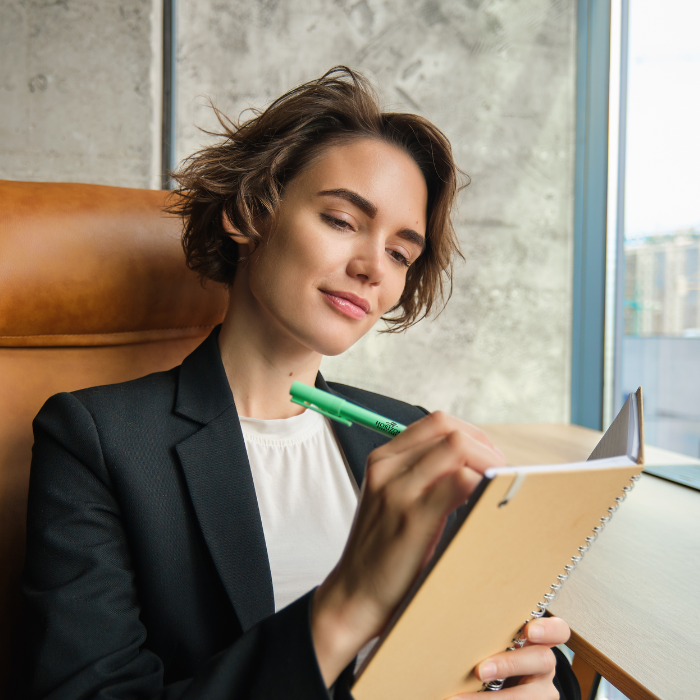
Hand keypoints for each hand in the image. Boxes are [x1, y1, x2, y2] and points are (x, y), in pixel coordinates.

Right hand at [311, 411, 505, 685]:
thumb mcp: (392, 501)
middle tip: (501, 473)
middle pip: (450, 430)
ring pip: (458, 447)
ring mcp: (398, 490)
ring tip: (497, 488)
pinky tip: (486, 504)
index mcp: (382, 459)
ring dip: (489, 463)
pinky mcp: (413, 517)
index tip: (489, 458)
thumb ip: (421, 475)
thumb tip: (473, 463)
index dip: (472, 435)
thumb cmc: (382, 550)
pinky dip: (483, 484)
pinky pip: (460, 481)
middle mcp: (386, 467)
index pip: (437, 422)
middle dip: (486, 447)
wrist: (355, 595)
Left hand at [448, 617, 570, 698]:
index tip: (529, 631)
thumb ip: (488, 631)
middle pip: (541, 661)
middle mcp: (544, 666)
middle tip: (480, 670)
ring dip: (493, 699)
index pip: (558, 631)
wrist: (499, 679)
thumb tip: (451, 617)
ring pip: (528, 696)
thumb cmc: (492, 650)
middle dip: (509, 665)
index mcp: (538, 641)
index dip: (548, 630)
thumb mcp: (497, 640)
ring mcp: (541, 692)